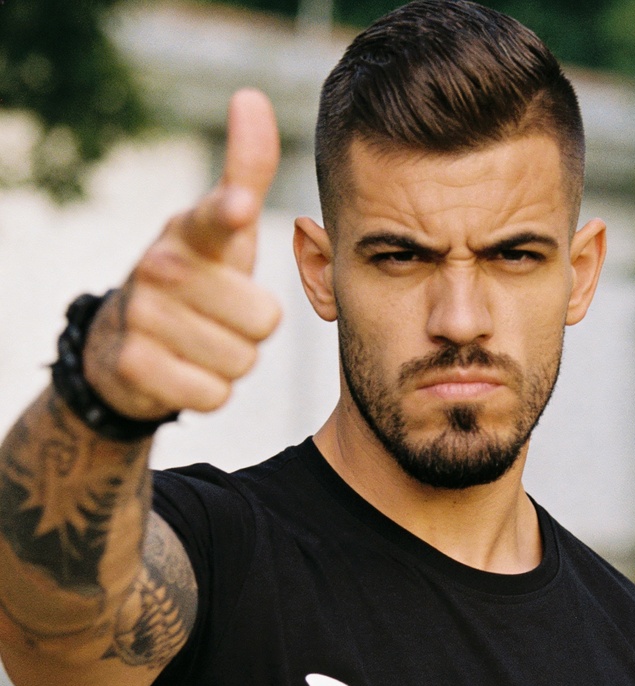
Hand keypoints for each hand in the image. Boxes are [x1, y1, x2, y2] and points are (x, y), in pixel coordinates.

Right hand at [83, 89, 283, 420]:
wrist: (127, 340)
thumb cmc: (196, 278)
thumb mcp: (222, 230)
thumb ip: (246, 170)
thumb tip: (251, 96)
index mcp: (190, 233)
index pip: (215, 216)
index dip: (229, 213)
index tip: (239, 208)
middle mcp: (161, 267)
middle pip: (263, 321)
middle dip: (253, 331)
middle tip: (221, 318)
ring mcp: (143, 316)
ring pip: (242, 362)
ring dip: (232, 362)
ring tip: (202, 343)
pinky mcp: (136, 365)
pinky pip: (215, 395)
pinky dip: (209, 392)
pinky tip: (185, 371)